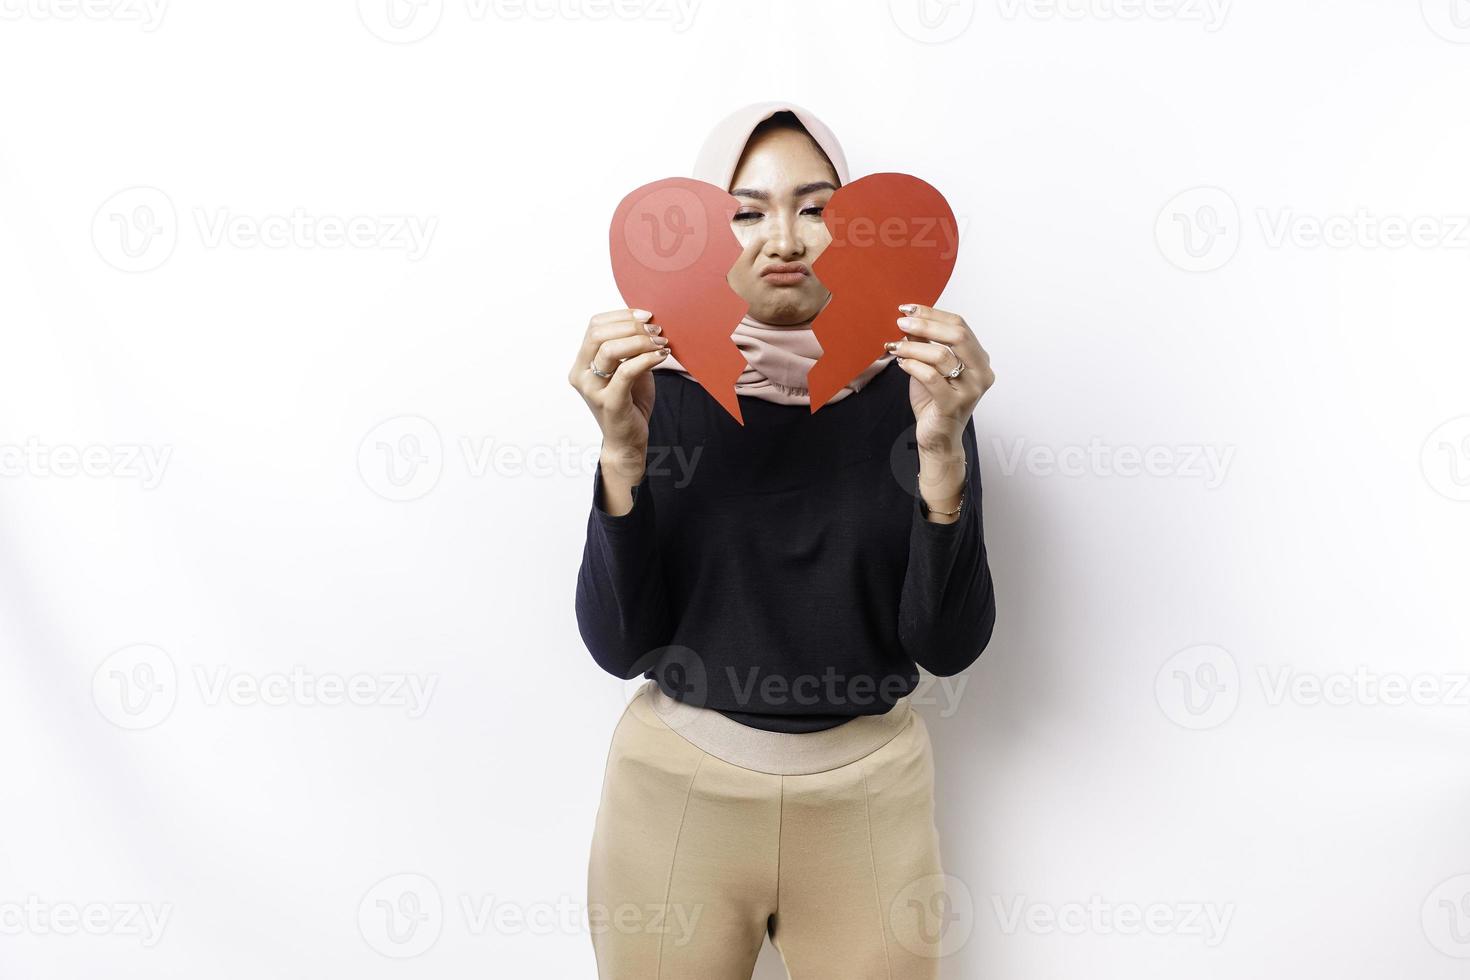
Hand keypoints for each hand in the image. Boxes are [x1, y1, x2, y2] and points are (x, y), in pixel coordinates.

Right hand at [568, 308, 670, 456]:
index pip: (594, 326)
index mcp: (582, 363)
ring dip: (640, 341)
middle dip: (631, 326)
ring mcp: (592, 390)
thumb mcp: (627, 369)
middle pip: (598, 334)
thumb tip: (646, 321)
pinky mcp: (609, 402)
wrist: (627, 441)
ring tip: (661, 343)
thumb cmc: (629, 402)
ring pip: (609, 350)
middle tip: (656, 330)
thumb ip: (629, 348)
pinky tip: (661, 356)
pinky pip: (626, 371)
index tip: (646, 315)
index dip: (621, 315)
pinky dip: (646, 359)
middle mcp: (581, 375)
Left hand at [885, 303, 995, 457]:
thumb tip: (911, 319)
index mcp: (979, 359)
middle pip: (957, 335)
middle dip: (926, 325)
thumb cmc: (934, 401)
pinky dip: (913, 366)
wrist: (937, 438)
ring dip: (913, 347)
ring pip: (942, 356)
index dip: (933, 314)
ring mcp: (971, 390)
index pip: (960, 326)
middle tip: (900, 322)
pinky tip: (901, 364)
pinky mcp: (954, 405)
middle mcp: (981, 373)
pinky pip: (931, 377)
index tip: (908, 309)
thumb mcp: (929, 367)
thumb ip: (925, 345)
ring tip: (894, 347)